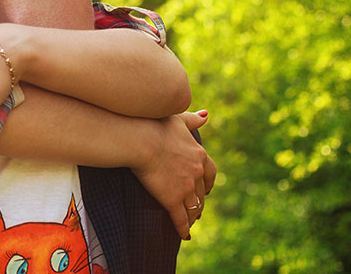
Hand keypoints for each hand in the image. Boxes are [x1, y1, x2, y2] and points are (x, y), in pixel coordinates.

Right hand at [131, 110, 214, 239]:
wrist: (139, 139)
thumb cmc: (154, 124)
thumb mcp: (177, 118)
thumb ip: (192, 119)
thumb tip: (206, 115)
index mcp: (199, 154)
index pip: (211, 172)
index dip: (209, 182)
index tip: (208, 188)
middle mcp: (196, 172)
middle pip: (202, 191)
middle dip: (201, 200)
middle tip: (198, 207)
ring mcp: (185, 187)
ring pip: (194, 206)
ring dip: (194, 215)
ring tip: (191, 221)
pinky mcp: (172, 199)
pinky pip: (180, 218)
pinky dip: (183, 228)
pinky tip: (185, 235)